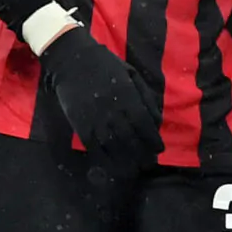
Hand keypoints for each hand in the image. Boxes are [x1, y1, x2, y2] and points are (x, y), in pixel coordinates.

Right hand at [39, 27, 157, 168]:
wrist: (72, 61)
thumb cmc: (105, 66)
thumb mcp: (132, 74)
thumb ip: (146, 97)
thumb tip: (157, 121)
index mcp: (127, 96)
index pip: (144, 125)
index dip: (153, 140)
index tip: (159, 149)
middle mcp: (113, 111)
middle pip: (131, 140)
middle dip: (143, 155)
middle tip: (149, 164)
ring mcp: (95, 119)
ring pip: (114, 147)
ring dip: (126, 162)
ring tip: (134, 170)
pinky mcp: (80, 125)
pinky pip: (94, 148)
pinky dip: (105, 160)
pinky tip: (113, 166)